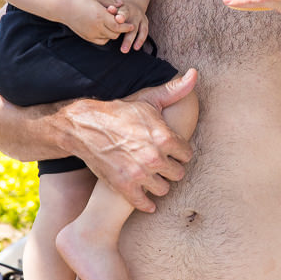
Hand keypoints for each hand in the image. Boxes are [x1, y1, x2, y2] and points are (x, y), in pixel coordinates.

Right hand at [64, 0, 122, 44]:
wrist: (65, 9)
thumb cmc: (82, 0)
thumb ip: (111, 2)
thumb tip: (122, 4)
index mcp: (100, 16)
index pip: (118, 26)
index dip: (126, 27)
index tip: (131, 25)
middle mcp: (97, 27)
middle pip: (115, 34)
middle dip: (121, 30)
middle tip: (123, 25)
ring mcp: (92, 34)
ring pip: (109, 38)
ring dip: (113, 33)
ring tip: (113, 25)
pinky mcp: (88, 37)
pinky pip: (102, 41)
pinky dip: (106, 37)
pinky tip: (105, 29)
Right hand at [64, 69, 197, 210]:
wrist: (86, 127)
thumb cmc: (120, 112)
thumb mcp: (148, 99)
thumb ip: (174, 91)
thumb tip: (194, 74)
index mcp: (165, 137)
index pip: (187, 154)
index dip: (178, 152)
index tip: (170, 150)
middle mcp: (154, 157)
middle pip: (178, 173)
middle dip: (171, 168)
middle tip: (161, 163)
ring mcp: (139, 174)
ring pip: (164, 189)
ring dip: (159, 183)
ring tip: (152, 176)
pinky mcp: (124, 187)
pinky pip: (145, 204)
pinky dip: (147, 203)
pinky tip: (146, 198)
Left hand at [109, 0, 148, 51]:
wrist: (134, 4)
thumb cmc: (119, 8)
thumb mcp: (115, 6)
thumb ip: (112, 10)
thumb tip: (108, 11)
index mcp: (124, 7)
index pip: (122, 11)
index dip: (119, 14)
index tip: (116, 18)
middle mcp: (133, 12)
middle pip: (128, 22)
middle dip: (123, 29)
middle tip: (115, 37)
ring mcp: (139, 17)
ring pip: (134, 29)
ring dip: (129, 40)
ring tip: (124, 50)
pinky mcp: (145, 22)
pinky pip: (144, 32)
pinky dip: (140, 40)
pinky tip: (136, 48)